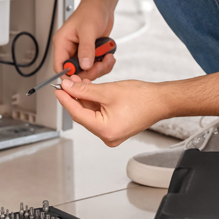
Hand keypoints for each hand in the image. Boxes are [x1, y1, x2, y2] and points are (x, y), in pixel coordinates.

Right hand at [52, 0, 115, 80]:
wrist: (102, 6)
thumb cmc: (91, 11)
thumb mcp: (88, 30)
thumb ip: (86, 49)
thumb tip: (85, 65)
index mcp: (62, 43)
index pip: (60, 66)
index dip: (69, 75)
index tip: (82, 78)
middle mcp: (70, 49)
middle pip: (76, 72)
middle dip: (90, 71)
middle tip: (100, 65)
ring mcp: (81, 52)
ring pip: (88, 70)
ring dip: (100, 67)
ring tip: (107, 58)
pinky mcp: (91, 53)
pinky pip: (96, 65)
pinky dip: (104, 63)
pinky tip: (109, 55)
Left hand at [54, 76, 169, 146]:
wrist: (161, 101)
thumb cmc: (142, 98)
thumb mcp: (108, 91)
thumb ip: (84, 90)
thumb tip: (68, 87)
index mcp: (105, 131)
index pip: (77, 114)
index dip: (65, 99)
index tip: (57, 89)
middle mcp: (107, 136)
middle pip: (83, 114)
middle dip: (75, 96)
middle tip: (68, 81)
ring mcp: (112, 133)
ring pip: (91, 113)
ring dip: (84, 98)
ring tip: (79, 82)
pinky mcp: (116, 128)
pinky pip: (99, 114)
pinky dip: (94, 102)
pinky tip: (90, 90)